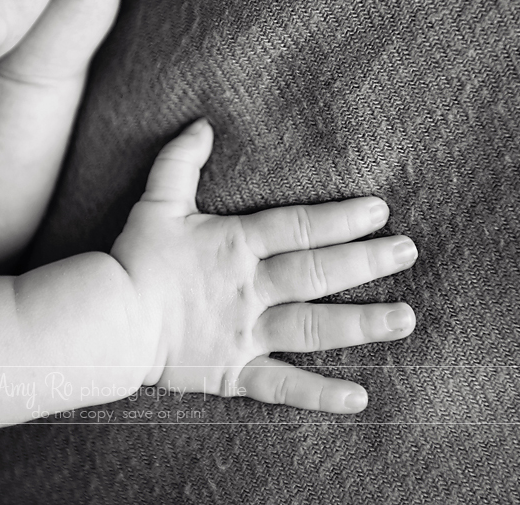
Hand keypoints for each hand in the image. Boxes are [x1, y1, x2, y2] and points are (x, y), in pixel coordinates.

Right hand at [112, 119, 417, 413]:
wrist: (110, 320)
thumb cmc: (134, 258)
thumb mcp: (156, 202)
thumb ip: (180, 161)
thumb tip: (201, 122)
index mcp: (235, 246)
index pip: (297, 227)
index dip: (340, 218)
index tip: (380, 211)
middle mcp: (249, 289)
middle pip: (316, 273)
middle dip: (366, 262)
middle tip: (408, 252)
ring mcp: (245, 333)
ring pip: (312, 328)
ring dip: (361, 324)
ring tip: (405, 319)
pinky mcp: (234, 371)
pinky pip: (282, 385)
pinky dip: (319, 394)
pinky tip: (359, 397)